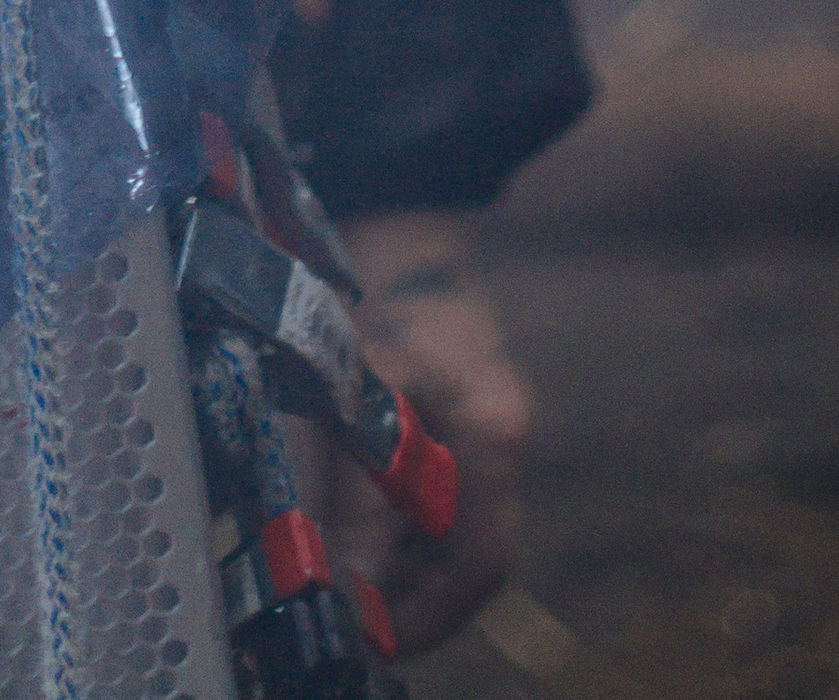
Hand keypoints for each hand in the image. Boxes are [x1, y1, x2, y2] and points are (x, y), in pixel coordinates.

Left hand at [326, 212, 532, 654]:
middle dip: (409, 591)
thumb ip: (359, 497)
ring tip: (340, 572)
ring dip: (398, 555)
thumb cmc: (366, 283)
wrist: (383, 199)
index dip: (430, 614)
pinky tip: (348, 513)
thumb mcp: (356, 396)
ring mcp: (481, 414)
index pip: (480, 561)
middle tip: (351, 615)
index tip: (376, 639)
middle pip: (467, 550)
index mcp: (493, 432)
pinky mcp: (452, 398)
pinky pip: (433, 481)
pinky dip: (395, 511)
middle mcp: (499, 432)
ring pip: (447, 518)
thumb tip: (350, 592)